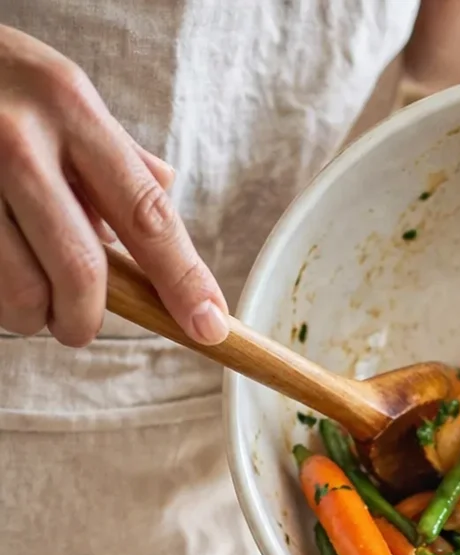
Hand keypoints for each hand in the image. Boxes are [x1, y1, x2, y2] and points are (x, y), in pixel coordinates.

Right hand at [0, 25, 226, 347]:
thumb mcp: (58, 93)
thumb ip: (111, 151)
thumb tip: (163, 191)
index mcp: (70, 108)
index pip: (146, 214)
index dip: (183, 280)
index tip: (208, 326)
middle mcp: (20, 138)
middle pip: (80, 269)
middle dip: (85, 318)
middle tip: (77, 325)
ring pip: (22, 289)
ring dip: (33, 313)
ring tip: (28, 295)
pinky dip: (0, 295)